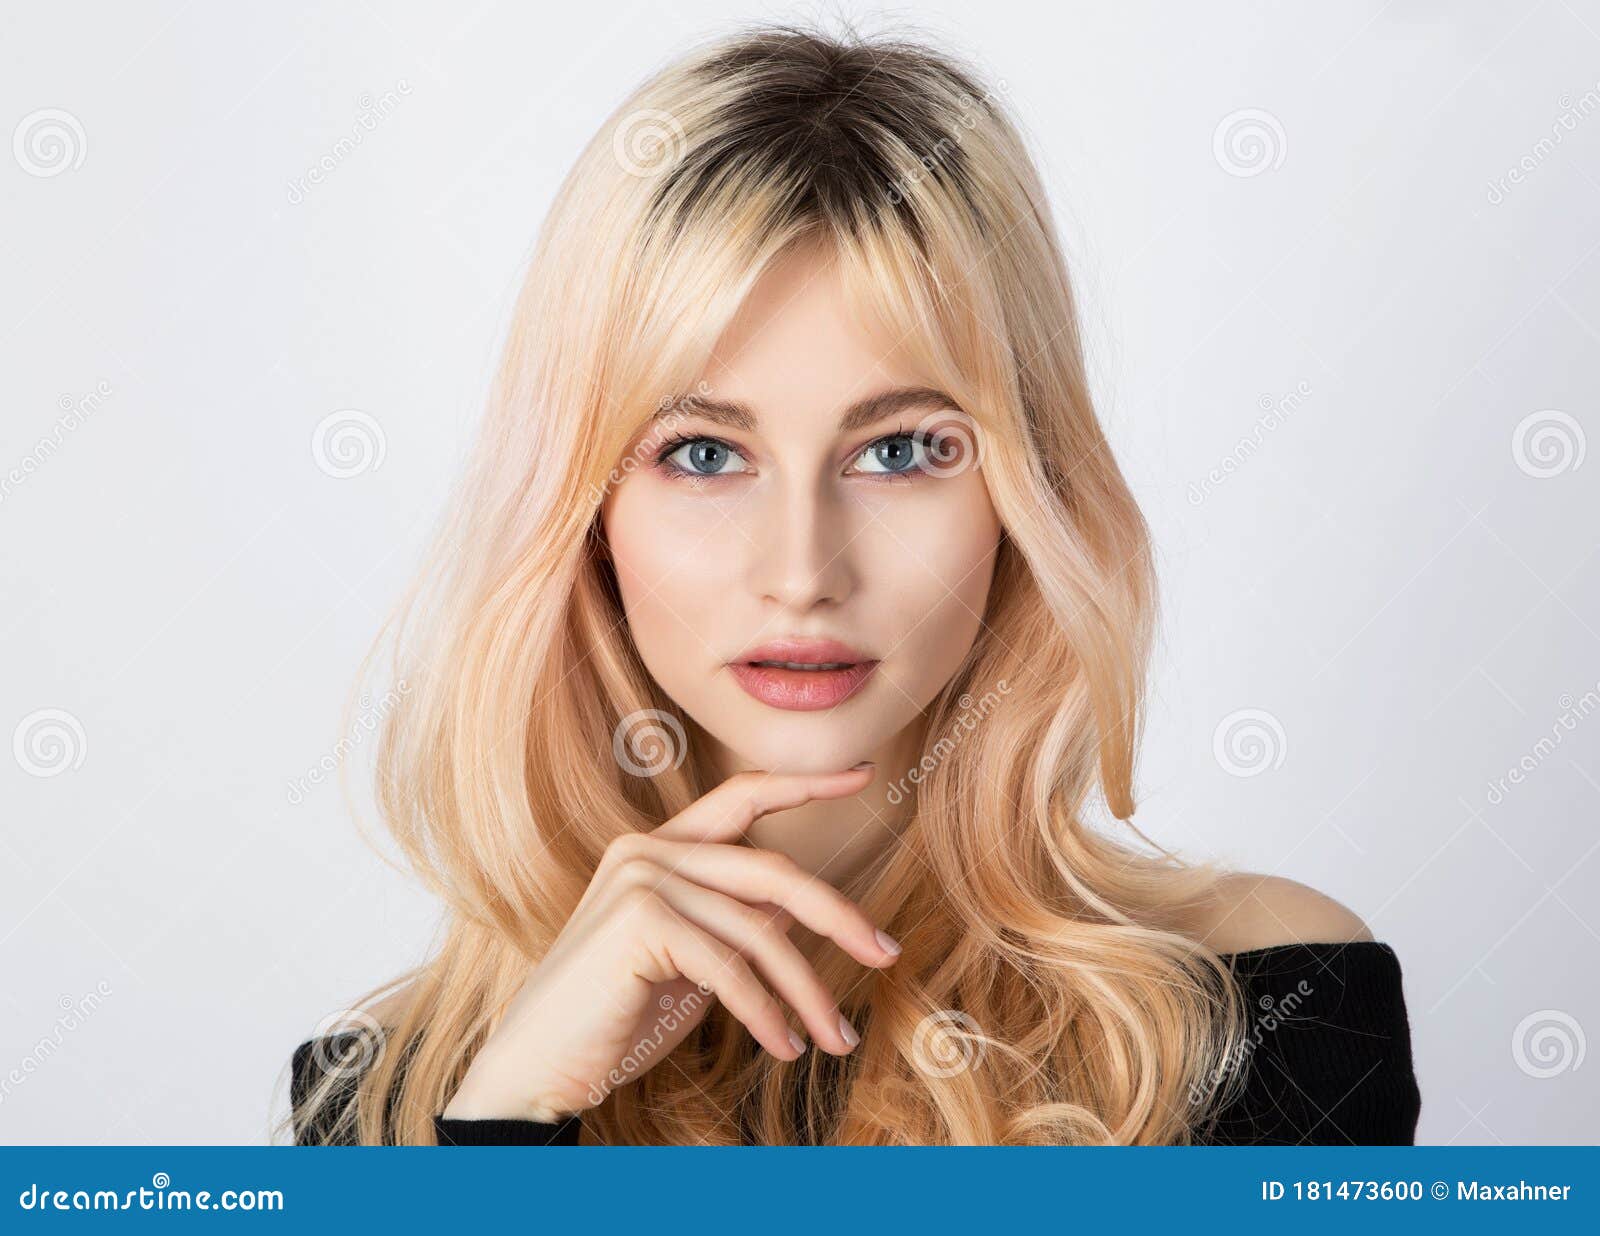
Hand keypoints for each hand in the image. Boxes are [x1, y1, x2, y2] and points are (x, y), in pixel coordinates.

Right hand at [441, 764, 900, 1122]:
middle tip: (887, 954)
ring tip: (834, 1040)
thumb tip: (801, 915)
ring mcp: (640, 878)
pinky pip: (731, 969)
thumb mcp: (692, 964)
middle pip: (773, 872)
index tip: (859, 774)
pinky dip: (767, 1014)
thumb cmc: (616, 1019)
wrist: (540, 1067)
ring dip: (807, 992)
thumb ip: (737, 926)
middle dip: (839, 915)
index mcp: (658, 846)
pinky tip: (784, 1047)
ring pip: (760, 931)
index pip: (741, 797)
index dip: (803, 783)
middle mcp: (647, 849)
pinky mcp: (639, 920)